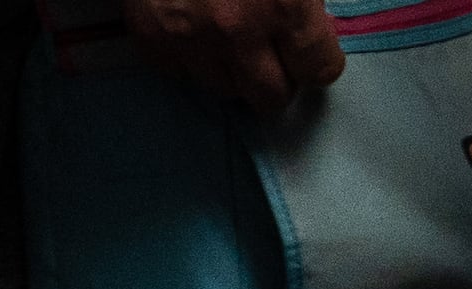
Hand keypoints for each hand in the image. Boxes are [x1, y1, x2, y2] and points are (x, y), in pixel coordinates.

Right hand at [119, 0, 344, 111]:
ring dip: (234, 70)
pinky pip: (180, 73)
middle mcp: (238, 31)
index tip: (313, 48)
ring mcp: (190, 38)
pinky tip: (197, 28)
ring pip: (225, 90)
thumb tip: (317, 21)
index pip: (319, 70)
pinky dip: (191, 58)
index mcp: (285, 3)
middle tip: (275, 52)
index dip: (320, 58)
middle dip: (279, 77)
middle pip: (271, 97)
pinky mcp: (151, 36)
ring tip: (232, 34)